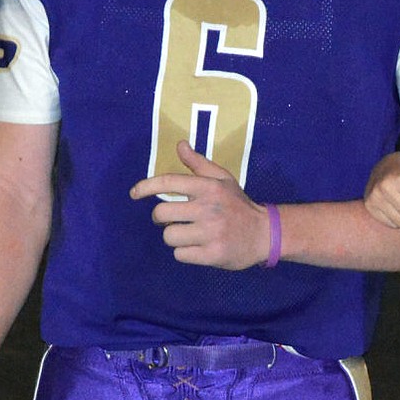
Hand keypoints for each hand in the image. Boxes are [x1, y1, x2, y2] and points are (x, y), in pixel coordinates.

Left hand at [129, 145, 269, 268]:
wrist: (265, 234)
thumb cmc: (238, 205)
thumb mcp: (222, 179)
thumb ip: (198, 164)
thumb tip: (179, 145)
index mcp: (208, 187)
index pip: (168, 183)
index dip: (145, 187)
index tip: (134, 194)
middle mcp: (208, 208)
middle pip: (162, 213)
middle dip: (161, 218)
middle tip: (171, 220)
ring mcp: (211, 233)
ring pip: (169, 236)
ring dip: (174, 237)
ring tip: (189, 235)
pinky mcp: (213, 254)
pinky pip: (180, 254)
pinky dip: (185, 253)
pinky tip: (198, 248)